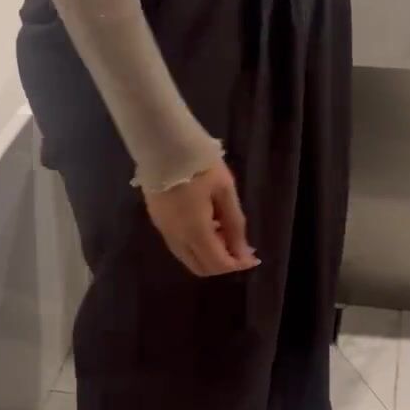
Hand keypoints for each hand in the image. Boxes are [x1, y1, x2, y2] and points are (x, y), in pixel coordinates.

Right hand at [142, 162, 259, 276]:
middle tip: (239, 245)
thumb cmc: (200, 163)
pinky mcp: (157, 221)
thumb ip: (234, 224)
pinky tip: (207, 225)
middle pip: (200, 267)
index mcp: (195, 231)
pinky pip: (178, 245)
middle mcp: (176, 238)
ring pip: (188, 258)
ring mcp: (163, 230)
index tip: (253, 256)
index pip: (217, 264)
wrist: (162, 142)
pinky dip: (195, 245)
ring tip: (224, 232)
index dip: (238, 264)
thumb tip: (243, 252)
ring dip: (208, 254)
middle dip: (222, 263)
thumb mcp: (225, 191)